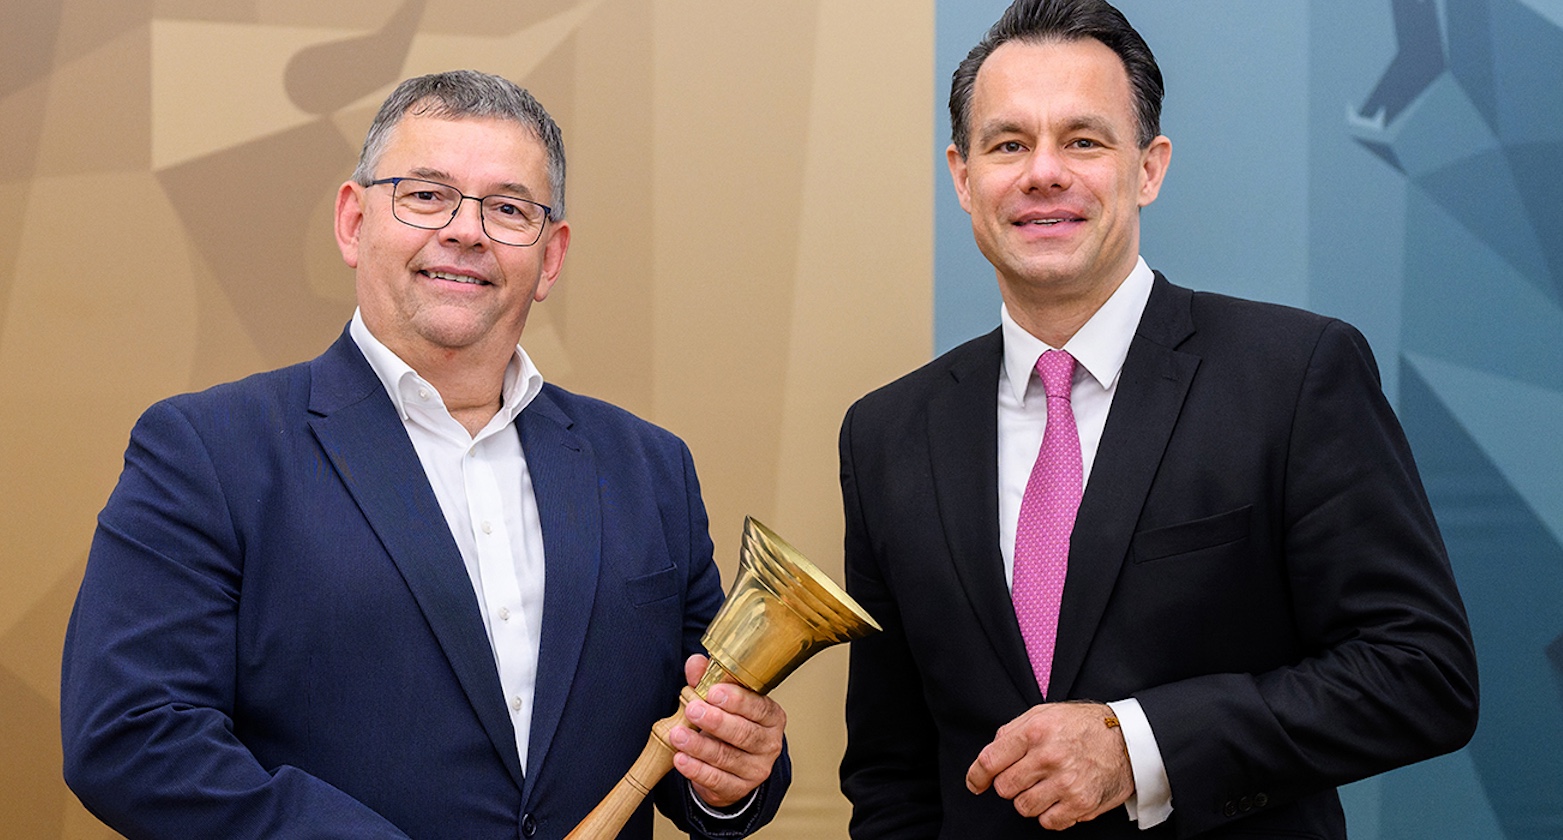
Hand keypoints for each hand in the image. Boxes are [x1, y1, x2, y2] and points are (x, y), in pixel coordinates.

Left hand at [667, 654, 786, 808]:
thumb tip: (695, 663)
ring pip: (728, 757)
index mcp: (771, 716)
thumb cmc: (730, 722)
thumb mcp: (722, 700)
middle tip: (693, 710)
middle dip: (717, 722)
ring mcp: (756, 769)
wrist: (733, 765)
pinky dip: (697, 770)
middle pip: (745, 734)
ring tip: (678, 735)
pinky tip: (680, 759)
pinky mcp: (738, 789)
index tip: (714, 692)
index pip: (759, 707)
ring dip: (700, 746)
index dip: (737, 700)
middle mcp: (769, 744)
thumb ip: (708, 679)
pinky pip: (717, 780)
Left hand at [966, 702, 1133, 830]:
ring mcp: (1066, 782)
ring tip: (1046, 786)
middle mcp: (1049, 757)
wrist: (1128, 740)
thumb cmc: (1083, 725)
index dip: (977, 776)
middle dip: (1010, 784)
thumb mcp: (1045, 713)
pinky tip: (1060, 797)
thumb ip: (1014, 731)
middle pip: (1005, 788)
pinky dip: (1050, 814)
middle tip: (1026, 776)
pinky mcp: (1081, 804)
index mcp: (1035, 731)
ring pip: (1023, 807)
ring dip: (1029, 800)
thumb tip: (990, 754)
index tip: (975, 784)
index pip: (990, 761)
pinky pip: (1048, 822)